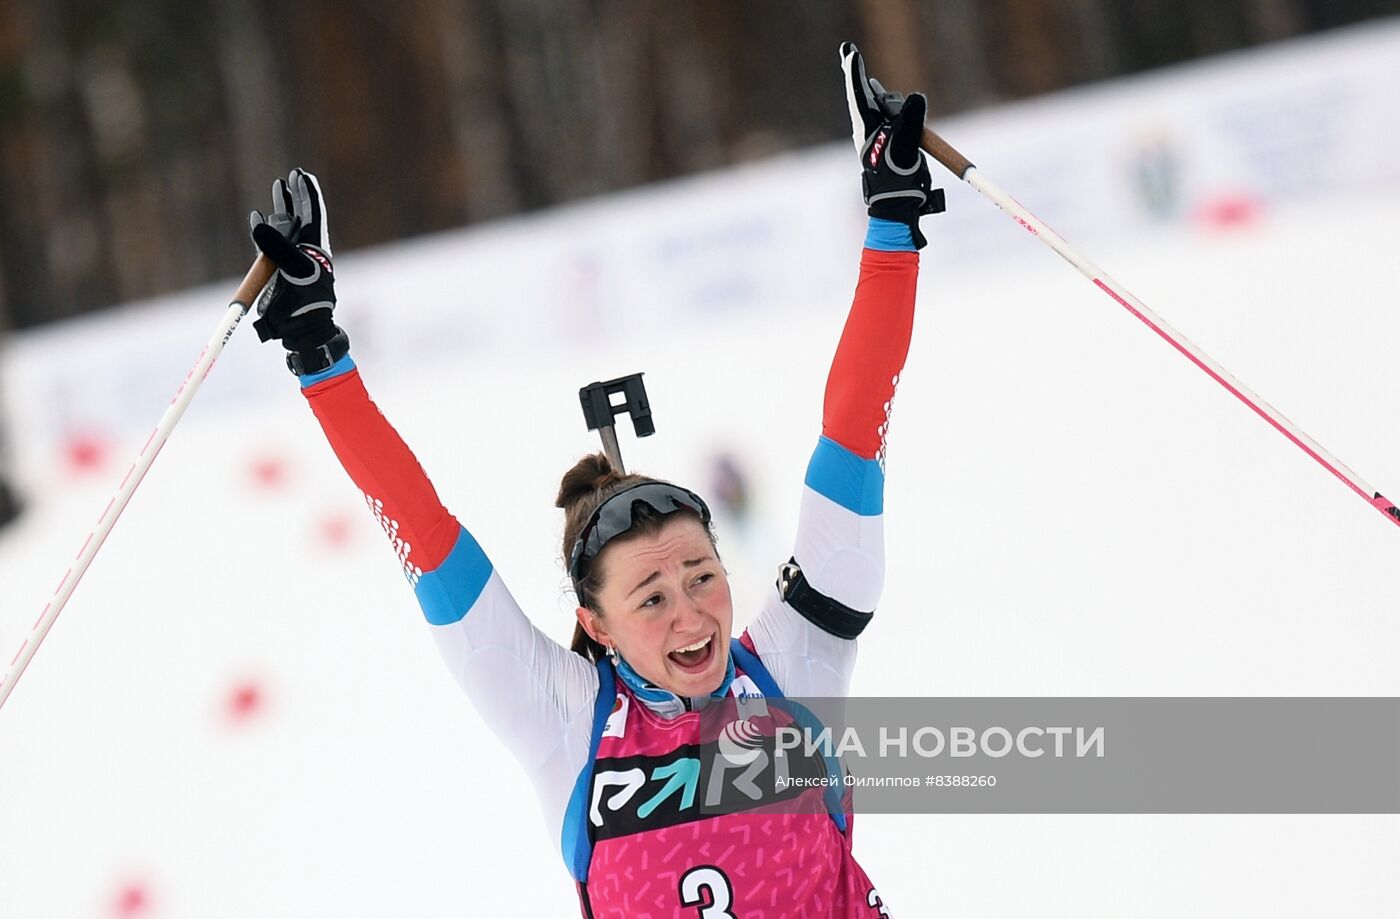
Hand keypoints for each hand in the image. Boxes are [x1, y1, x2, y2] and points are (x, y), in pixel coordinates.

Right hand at [248, 168, 347, 374]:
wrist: (299, 326)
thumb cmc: (305, 300)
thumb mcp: (294, 270)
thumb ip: (277, 246)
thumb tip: (258, 220)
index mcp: (315, 247)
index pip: (313, 213)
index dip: (309, 194)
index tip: (303, 175)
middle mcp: (302, 249)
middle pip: (299, 216)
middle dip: (295, 196)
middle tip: (291, 176)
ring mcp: (287, 258)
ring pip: (283, 227)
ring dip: (279, 208)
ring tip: (278, 187)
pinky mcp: (273, 269)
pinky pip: (266, 244)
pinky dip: (261, 229)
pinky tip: (256, 215)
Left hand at [840, 42, 943, 247]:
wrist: (897, 205)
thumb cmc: (898, 182)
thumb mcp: (907, 150)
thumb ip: (910, 122)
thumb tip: (915, 97)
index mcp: (868, 131)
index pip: (860, 96)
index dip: (856, 74)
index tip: (850, 55)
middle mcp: (869, 129)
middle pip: (865, 97)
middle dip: (857, 76)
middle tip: (847, 52)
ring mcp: (878, 135)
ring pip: (880, 106)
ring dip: (882, 97)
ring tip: (885, 102)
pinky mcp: (888, 140)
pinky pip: (888, 115)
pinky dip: (886, 105)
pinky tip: (876, 91)